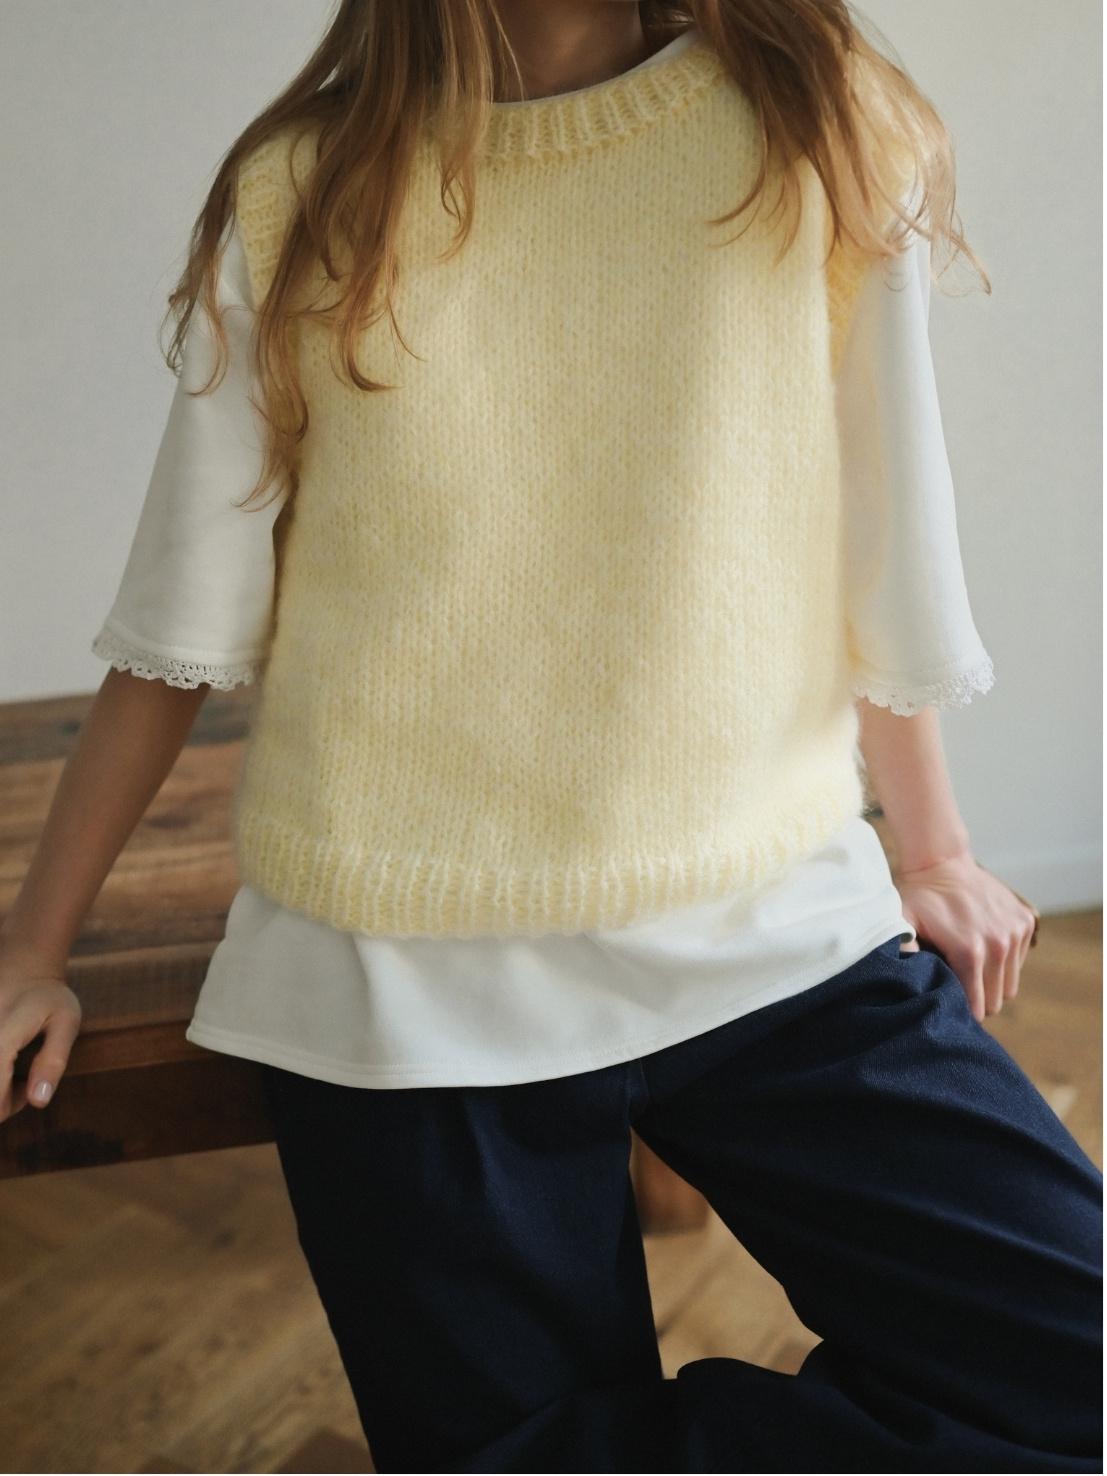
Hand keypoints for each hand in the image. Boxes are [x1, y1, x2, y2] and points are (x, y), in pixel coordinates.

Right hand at [0, 942, 81, 1121]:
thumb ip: (52, 1061)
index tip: (31, 1087)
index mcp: (0, 1041)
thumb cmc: (48, 997)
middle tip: (22, 1080)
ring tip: (10, 1068)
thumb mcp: (65, 1022)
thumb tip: (39, 1101)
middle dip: (0, 1101)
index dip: (10, 1106)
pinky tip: (1, 1059)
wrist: (20, 968)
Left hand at [893, 848, 1038, 1022]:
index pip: (978, 1007)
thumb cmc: (918, 896)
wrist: (941, 860)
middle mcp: (999, 944)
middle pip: (997, 1000)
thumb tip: (905, 983)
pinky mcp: (1025, 921)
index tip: (949, 1000)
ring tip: (969, 963)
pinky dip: (1005, 959)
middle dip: (979, 998)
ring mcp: (1015, 932)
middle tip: (957, 983)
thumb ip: (902, 953)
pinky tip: (982, 943)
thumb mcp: (902, 924)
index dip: (962, 1008)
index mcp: (970, 952)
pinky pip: (1019, 960)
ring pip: (1010, 984)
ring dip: (993, 980)